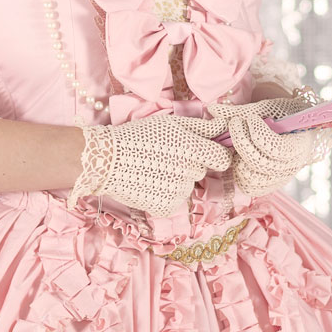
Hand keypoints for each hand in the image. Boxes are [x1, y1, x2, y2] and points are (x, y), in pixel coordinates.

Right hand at [71, 112, 233, 216]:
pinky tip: (149, 183)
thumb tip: (225, 127)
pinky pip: (175, 200)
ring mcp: (178, 193)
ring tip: (153, 169)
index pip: (221, 157)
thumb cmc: (137, 136)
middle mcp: (188, 172)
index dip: (212, 153)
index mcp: (191, 149)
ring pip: (188, 185)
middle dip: (190, 164)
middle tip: (166, 156)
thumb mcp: (169, 123)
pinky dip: (165, 194)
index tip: (202, 151)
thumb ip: (202, 126)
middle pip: (201, 170)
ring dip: (176, 179)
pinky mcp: (166, 207)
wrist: (106, 160)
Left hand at [207, 94, 331, 198]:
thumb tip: (212, 109)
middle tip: (236, 124)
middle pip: (259, 163)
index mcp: (299, 144)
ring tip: (240, 142)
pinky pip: (249, 187)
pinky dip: (239, 172)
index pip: (276, 148)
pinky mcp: (269, 186)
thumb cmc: (284, 115)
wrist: (296, 129)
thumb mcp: (269, 108)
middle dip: (242, 142)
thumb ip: (242, 110)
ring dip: (239, 158)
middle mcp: (292, 166)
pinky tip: (240, 155)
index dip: (258, 134)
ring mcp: (280, 179)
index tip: (251, 119)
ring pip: (251, 178)